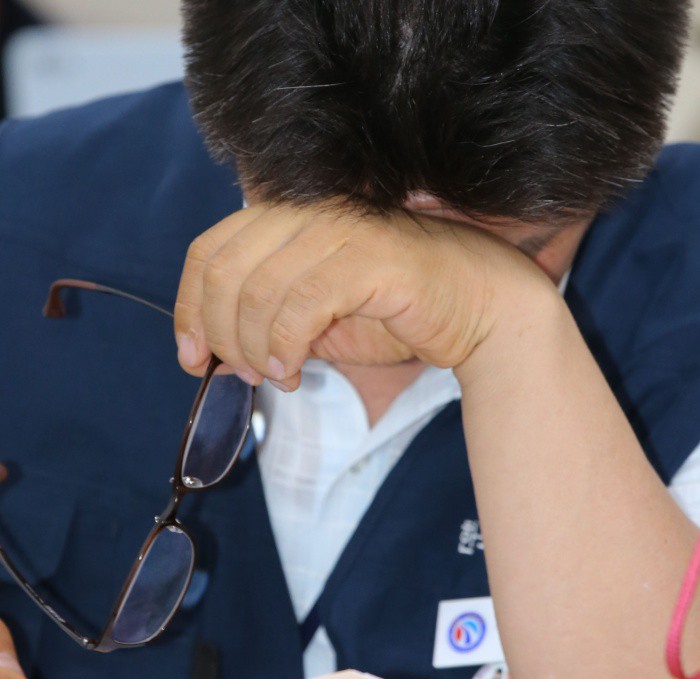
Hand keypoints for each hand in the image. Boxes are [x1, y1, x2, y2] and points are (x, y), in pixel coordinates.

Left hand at [174, 202, 550, 389]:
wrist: (481, 311)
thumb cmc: (402, 314)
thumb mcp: (319, 323)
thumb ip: (268, 326)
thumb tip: (217, 355)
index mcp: (290, 219)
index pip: (210, 250)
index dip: (188, 307)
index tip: (193, 358)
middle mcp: (308, 213)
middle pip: (222, 268)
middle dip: (216, 332)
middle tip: (238, 373)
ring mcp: (339, 229)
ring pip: (256, 289)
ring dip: (251, 346)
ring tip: (275, 376)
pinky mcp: (368, 257)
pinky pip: (299, 303)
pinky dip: (283, 345)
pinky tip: (292, 371)